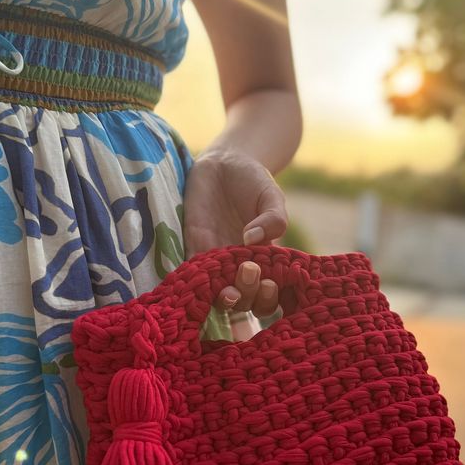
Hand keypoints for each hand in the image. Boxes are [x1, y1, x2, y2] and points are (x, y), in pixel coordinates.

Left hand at [182, 148, 287, 314]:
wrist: (224, 162)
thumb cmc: (253, 181)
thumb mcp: (271, 197)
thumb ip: (273, 219)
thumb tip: (252, 240)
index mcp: (264, 260)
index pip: (268, 295)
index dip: (269, 298)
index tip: (270, 283)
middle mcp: (239, 267)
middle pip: (244, 301)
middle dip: (248, 296)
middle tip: (249, 270)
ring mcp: (215, 260)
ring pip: (217, 295)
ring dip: (224, 299)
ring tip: (228, 290)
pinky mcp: (192, 247)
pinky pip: (191, 273)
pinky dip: (195, 281)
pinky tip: (201, 278)